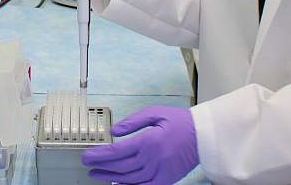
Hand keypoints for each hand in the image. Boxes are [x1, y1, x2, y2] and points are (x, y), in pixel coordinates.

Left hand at [82, 106, 197, 184]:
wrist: (204, 136)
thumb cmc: (180, 122)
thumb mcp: (155, 113)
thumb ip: (133, 121)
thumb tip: (114, 131)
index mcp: (148, 142)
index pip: (117, 152)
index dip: (100, 155)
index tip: (87, 156)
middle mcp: (152, 159)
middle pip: (120, 167)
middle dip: (100, 166)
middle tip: (86, 164)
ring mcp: (159, 172)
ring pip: (129, 179)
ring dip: (110, 177)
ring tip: (96, 174)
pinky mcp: (166, 180)